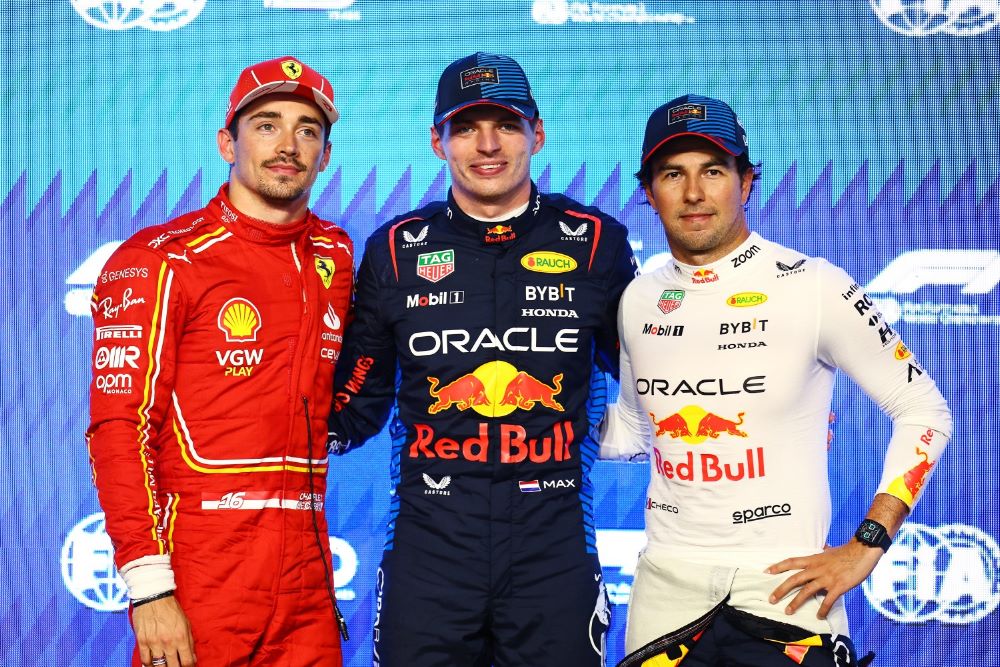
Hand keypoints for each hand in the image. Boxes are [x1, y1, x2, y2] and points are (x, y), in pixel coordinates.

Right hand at [132, 595, 195, 665]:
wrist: (154, 597)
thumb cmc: (171, 609)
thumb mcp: (186, 623)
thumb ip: (189, 642)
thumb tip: (192, 658)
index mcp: (181, 637)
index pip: (187, 661)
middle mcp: (168, 643)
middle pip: (173, 666)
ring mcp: (154, 643)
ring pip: (158, 666)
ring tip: (165, 666)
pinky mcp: (142, 641)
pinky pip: (145, 660)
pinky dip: (149, 665)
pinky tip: (152, 665)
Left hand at [765, 541, 882, 618]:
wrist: (863, 551)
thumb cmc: (847, 551)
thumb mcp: (831, 550)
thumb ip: (824, 551)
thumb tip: (823, 546)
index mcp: (814, 559)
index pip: (791, 562)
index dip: (778, 566)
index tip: (767, 571)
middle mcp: (817, 568)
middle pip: (794, 579)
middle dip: (781, 589)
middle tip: (771, 599)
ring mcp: (827, 578)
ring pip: (807, 591)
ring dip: (796, 602)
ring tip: (788, 611)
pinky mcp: (838, 586)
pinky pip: (828, 600)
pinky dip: (823, 609)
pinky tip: (819, 616)